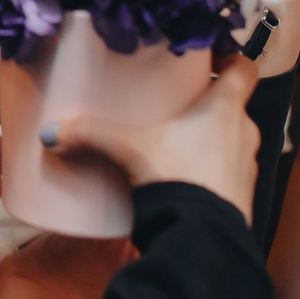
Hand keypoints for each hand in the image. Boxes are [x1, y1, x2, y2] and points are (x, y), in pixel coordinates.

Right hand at [45, 51, 259, 219]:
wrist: (202, 239)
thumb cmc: (177, 178)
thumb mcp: (129, 150)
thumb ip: (92, 134)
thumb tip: (51, 132)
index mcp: (225, 107)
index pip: (244, 69)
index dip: (231, 59)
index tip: (211, 59)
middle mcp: (244, 131)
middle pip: (234, 104)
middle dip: (210, 103)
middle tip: (180, 102)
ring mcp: (247, 166)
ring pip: (233, 139)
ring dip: (213, 137)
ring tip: (180, 142)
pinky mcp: (244, 196)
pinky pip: (230, 171)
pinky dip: (214, 169)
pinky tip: (187, 177)